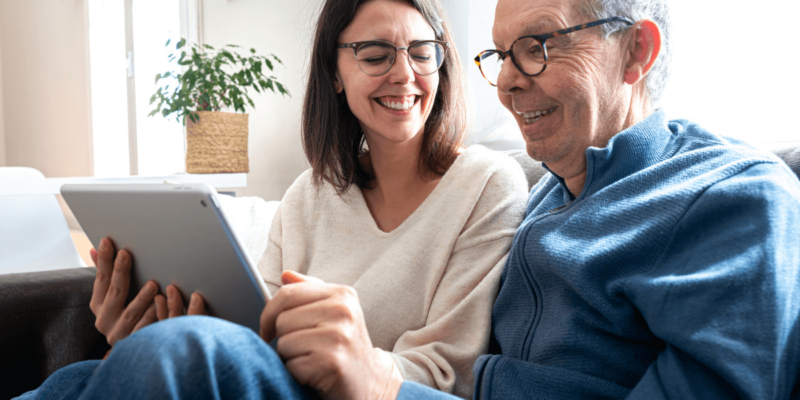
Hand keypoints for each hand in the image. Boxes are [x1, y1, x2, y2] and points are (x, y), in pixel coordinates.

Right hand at [89, 238, 208, 346]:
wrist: (131, 353)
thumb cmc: (123, 315)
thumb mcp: (111, 296)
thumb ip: (105, 275)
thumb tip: (94, 249)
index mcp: (98, 306)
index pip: (100, 279)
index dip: (103, 261)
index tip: (107, 242)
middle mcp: (104, 320)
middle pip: (114, 293)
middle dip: (119, 272)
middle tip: (126, 254)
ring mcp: (119, 333)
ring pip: (131, 313)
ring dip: (141, 297)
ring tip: (153, 283)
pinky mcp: (135, 342)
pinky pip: (146, 328)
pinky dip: (154, 316)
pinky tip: (162, 305)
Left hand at [260, 271, 401, 399]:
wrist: (370, 381)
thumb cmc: (344, 344)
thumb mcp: (333, 312)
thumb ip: (310, 291)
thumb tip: (286, 275)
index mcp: (342, 294)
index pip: (287, 294)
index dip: (269, 313)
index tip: (269, 328)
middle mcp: (343, 312)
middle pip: (282, 320)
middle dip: (284, 338)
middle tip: (302, 348)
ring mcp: (339, 336)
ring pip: (284, 343)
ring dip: (290, 357)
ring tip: (311, 359)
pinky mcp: (331, 362)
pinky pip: (291, 365)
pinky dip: (296, 374)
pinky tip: (314, 373)